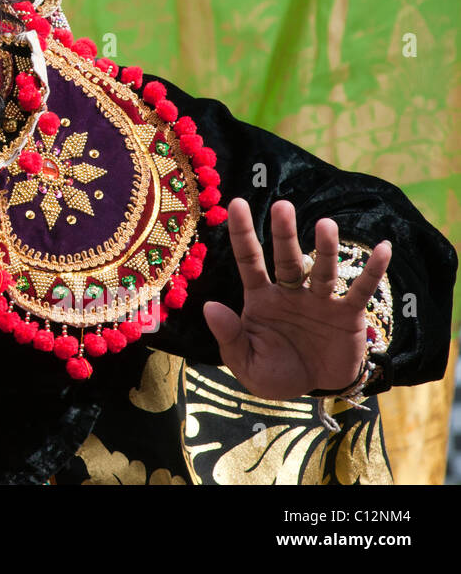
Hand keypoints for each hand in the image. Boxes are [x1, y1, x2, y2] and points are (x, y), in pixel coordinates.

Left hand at [203, 197, 389, 400]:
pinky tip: (384, 249)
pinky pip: (360, 290)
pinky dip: (372, 271)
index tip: (236, 203)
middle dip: (284, 233)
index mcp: (261, 297)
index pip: (249, 259)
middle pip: (287, 258)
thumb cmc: (274, 371)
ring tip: (326, 225)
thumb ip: (228, 336)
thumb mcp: (245, 361)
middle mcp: (290, 291)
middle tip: (282, 206)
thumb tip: (209, 306)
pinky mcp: (347, 314)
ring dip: (325, 249)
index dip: (242, 233)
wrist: (314, 389)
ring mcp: (320, 300)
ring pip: (322, 269)